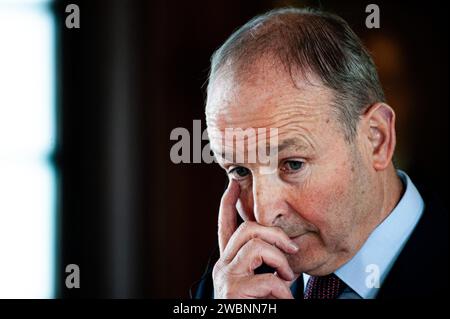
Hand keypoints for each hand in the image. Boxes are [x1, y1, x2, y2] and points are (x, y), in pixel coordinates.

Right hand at [212, 179, 298, 298]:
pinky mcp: (233, 291)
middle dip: (275, 233)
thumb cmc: (255, 305)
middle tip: (293, 250)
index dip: (227, 203)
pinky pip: (269, 280)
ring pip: (257, 247)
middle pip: (247, 229)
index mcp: (229, 261)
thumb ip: (261, 262)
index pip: (225, 226)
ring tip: (288, 279)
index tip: (232, 183)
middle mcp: (222, 266)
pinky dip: (285, 291)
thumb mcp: (257, 280)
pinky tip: (284, 301)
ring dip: (281, 262)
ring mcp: (226, 277)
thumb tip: (281, 245)